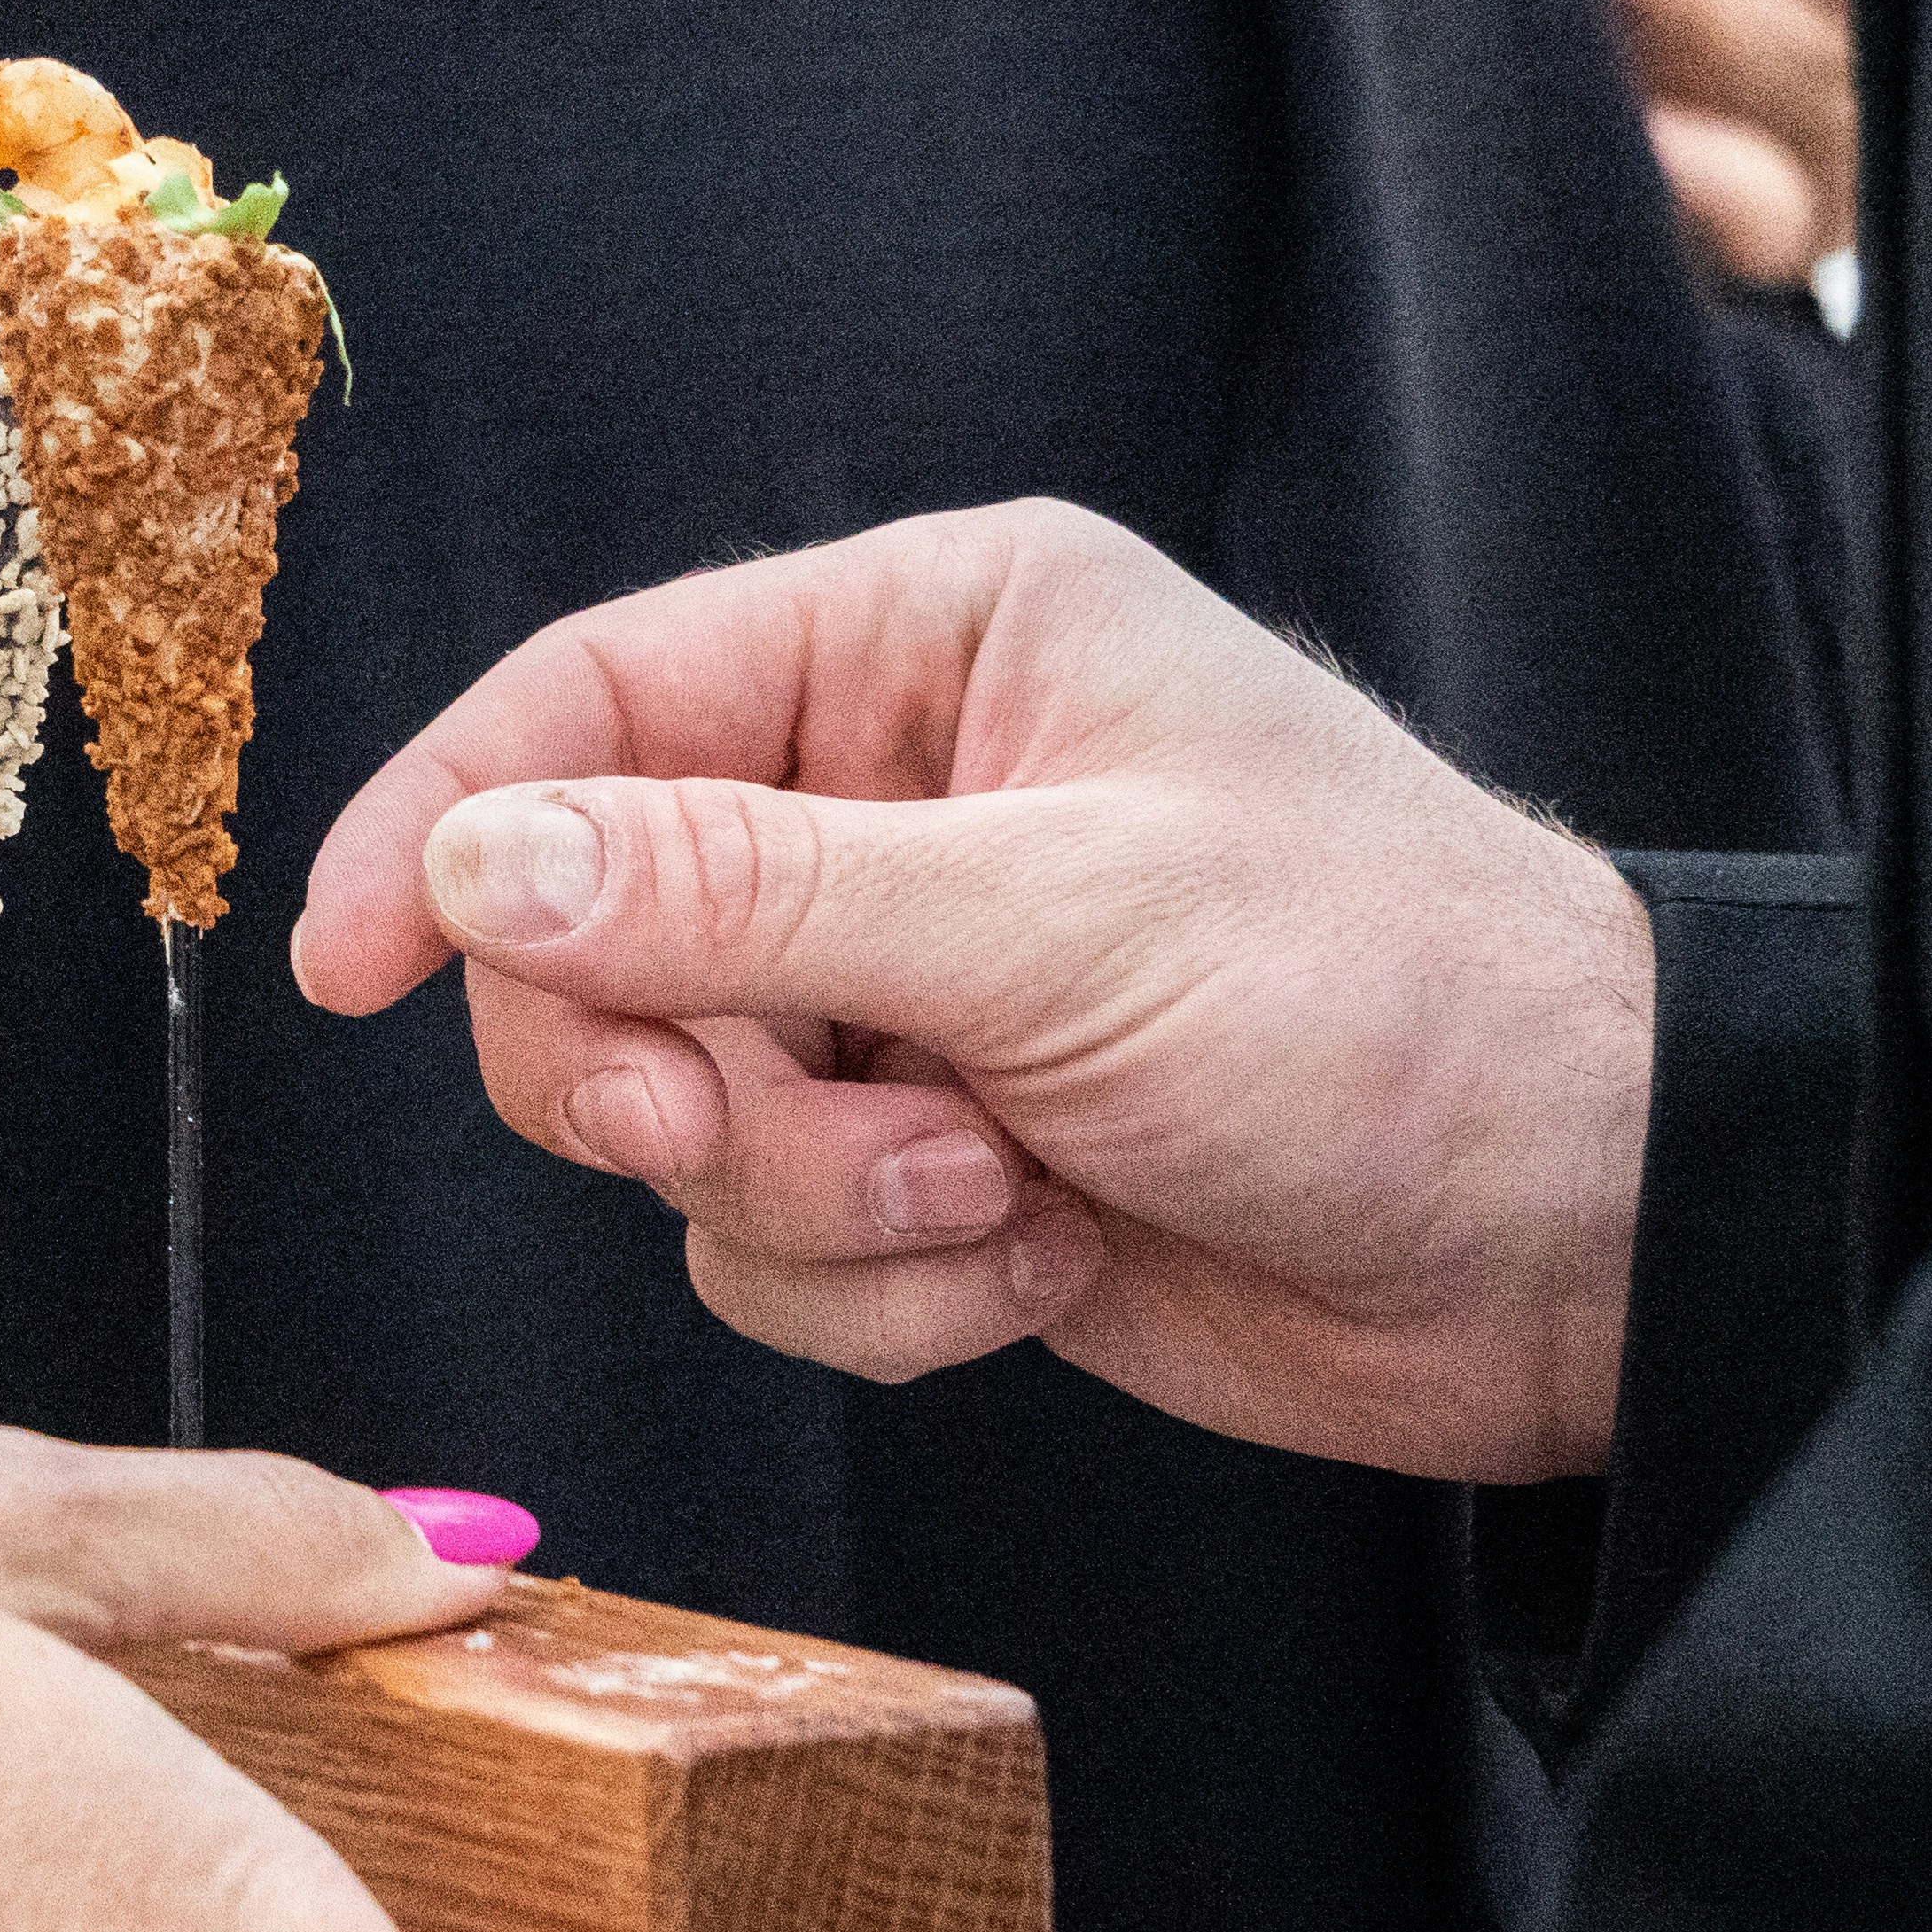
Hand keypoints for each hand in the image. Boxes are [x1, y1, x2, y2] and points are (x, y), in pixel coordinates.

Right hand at [290, 502, 1648, 1481]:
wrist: (1590, 1238)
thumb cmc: (1395, 999)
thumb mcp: (1052, 921)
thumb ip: (742, 895)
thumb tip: (475, 866)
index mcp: (927, 642)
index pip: (589, 700)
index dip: (441, 827)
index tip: (341, 967)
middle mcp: (891, 800)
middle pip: (589, 940)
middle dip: (676, 1074)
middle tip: (770, 1128)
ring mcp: (902, 994)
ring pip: (669, 1122)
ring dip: (813, 1202)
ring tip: (996, 1196)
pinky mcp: (926, 1163)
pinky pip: (764, 1250)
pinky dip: (885, 1289)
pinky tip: (1042, 1255)